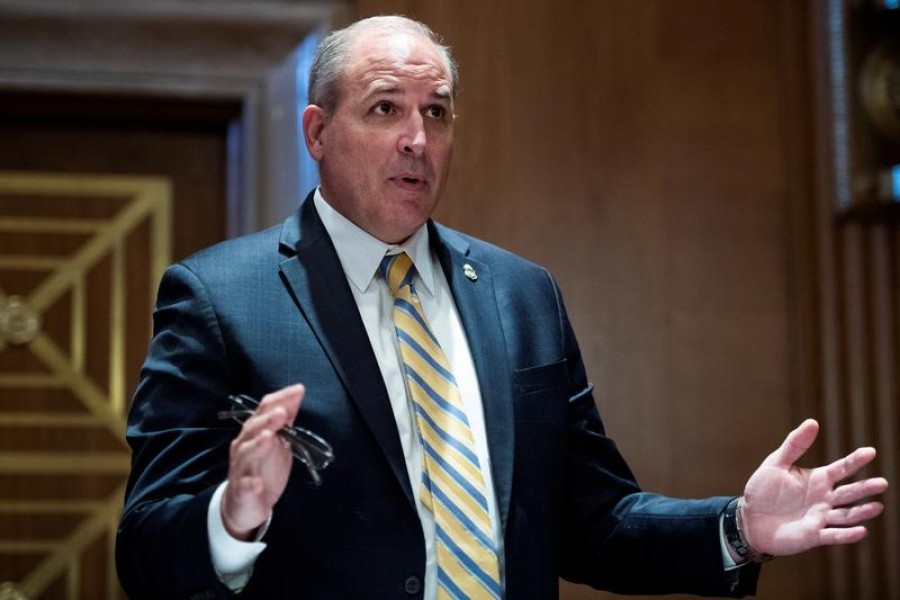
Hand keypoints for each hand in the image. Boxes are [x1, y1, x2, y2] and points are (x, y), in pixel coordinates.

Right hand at [221, 384, 304, 540]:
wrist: (244, 504)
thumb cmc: (262, 468)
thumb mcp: (277, 441)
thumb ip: (284, 420)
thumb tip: (296, 394)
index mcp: (254, 432)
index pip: (264, 410)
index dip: (280, 400)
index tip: (298, 390)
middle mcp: (244, 446)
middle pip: (252, 429)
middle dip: (267, 419)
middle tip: (282, 412)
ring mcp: (241, 468)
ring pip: (246, 454)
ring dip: (257, 445)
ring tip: (268, 437)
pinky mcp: (241, 491)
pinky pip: (244, 487)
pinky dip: (250, 484)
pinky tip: (258, 483)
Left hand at [739, 419, 888, 557]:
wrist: (749, 518)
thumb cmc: (763, 489)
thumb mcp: (776, 463)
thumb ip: (795, 445)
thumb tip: (812, 422)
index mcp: (817, 479)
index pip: (841, 469)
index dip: (855, 461)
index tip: (871, 451)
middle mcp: (823, 498)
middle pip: (849, 493)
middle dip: (865, 488)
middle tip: (882, 483)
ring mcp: (820, 517)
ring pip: (846, 515)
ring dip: (862, 512)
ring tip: (877, 506)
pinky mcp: (813, 535)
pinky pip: (834, 535)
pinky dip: (847, 535)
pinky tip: (862, 531)